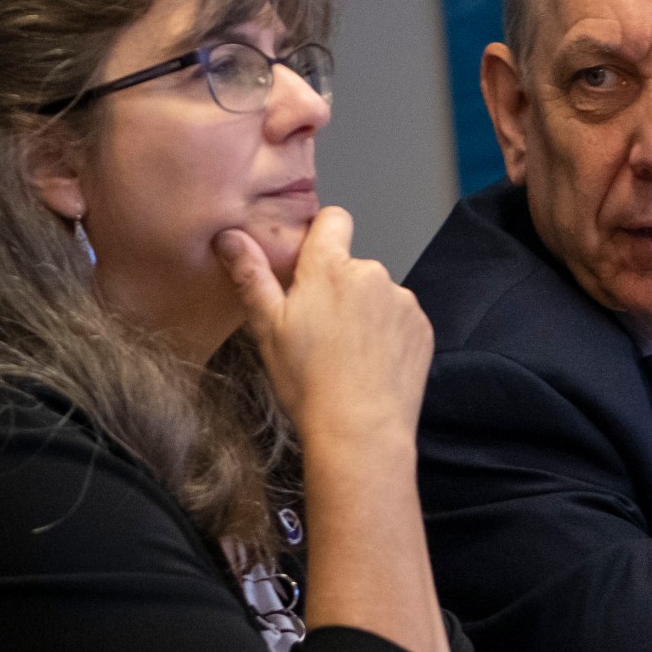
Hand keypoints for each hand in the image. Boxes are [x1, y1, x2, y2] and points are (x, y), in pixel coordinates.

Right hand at [214, 206, 432, 444]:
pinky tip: (370, 364)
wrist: (360, 432)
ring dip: (364, 313)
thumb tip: (229, 237)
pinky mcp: (421, 327)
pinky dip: (387, 335)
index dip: (321, 236)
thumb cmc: (310, 385)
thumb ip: (250, 275)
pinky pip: (400, 319)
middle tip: (320, 332)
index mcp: (330, 268)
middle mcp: (371, 274)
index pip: (333, 219)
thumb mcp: (268, 329)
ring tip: (347, 355)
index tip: (310, 264)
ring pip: (376, 295)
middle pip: (352, 265)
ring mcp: (401, 301)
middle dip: (338, 288)